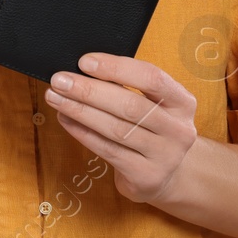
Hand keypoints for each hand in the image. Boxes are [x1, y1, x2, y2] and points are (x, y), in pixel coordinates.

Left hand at [45, 52, 198, 203]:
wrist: (163, 175)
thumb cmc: (148, 129)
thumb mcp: (149, 105)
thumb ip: (125, 87)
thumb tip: (79, 70)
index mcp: (183, 102)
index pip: (152, 78)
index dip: (116, 68)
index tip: (84, 61)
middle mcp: (179, 130)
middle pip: (130, 105)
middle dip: (89, 90)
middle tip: (59, 80)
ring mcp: (166, 156)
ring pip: (116, 129)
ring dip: (80, 111)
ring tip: (54, 98)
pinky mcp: (147, 176)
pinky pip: (107, 150)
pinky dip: (82, 132)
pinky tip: (64, 119)